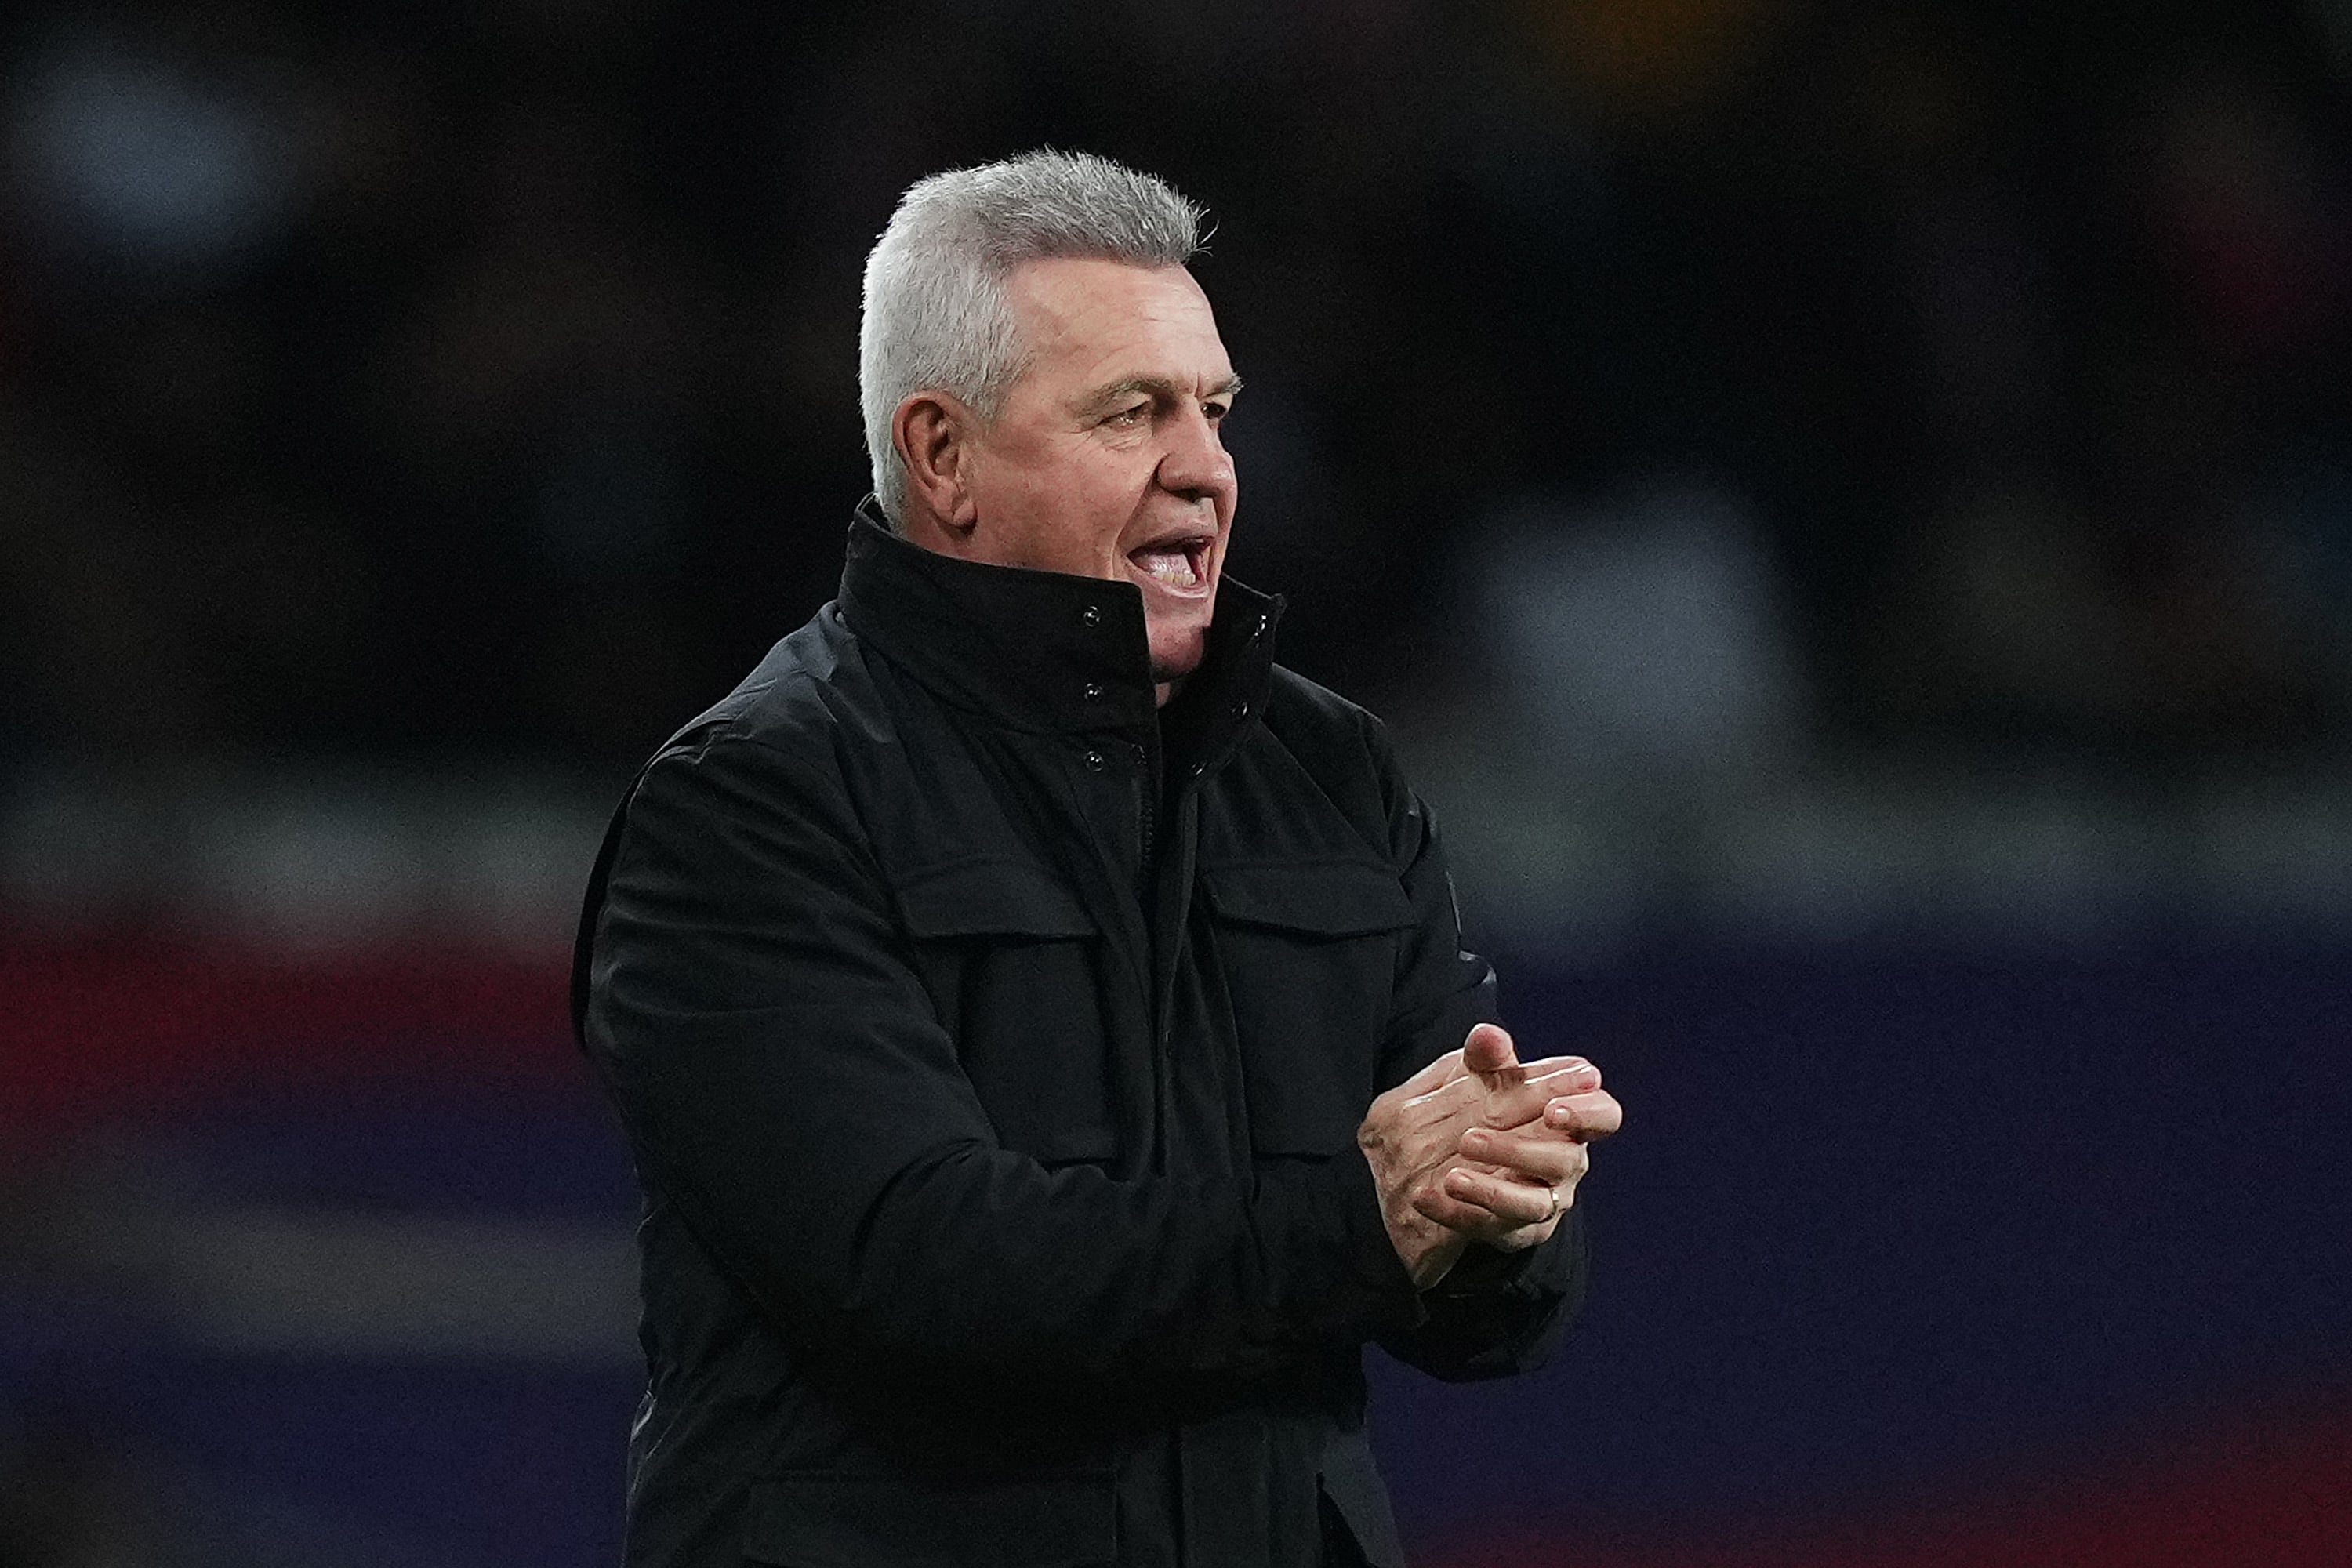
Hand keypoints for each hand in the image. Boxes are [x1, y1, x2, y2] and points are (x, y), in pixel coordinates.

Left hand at [1414, 1024, 1620, 1254]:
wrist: (1455, 1157)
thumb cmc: (1490, 1108)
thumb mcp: (1485, 1079)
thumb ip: (1488, 1058)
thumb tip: (1487, 1034)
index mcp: (1572, 1120)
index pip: (1603, 1115)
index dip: (1588, 1113)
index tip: (1554, 1110)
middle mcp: (1566, 1163)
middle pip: (1562, 1160)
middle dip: (1519, 1150)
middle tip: (1468, 1138)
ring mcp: (1544, 1200)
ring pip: (1530, 1204)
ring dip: (1490, 1191)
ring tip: (1451, 1178)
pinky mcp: (1516, 1231)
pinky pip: (1492, 1228)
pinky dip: (1458, 1215)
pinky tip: (1426, 1199)